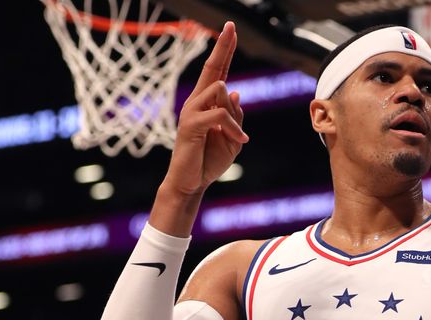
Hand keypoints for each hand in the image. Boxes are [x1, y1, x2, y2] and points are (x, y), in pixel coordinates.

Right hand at [165, 21, 248, 195]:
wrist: (192, 183)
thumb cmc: (210, 161)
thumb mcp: (232, 138)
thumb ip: (234, 116)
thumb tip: (234, 92)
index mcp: (207, 104)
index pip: (217, 72)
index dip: (224, 51)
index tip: (231, 30)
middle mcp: (196, 103)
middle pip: (212, 69)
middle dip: (223, 47)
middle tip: (231, 25)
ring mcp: (191, 112)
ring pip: (220, 91)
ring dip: (235, 116)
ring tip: (237, 137)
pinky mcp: (190, 124)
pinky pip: (219, 115)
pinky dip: (234, 128)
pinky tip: (240, 141)